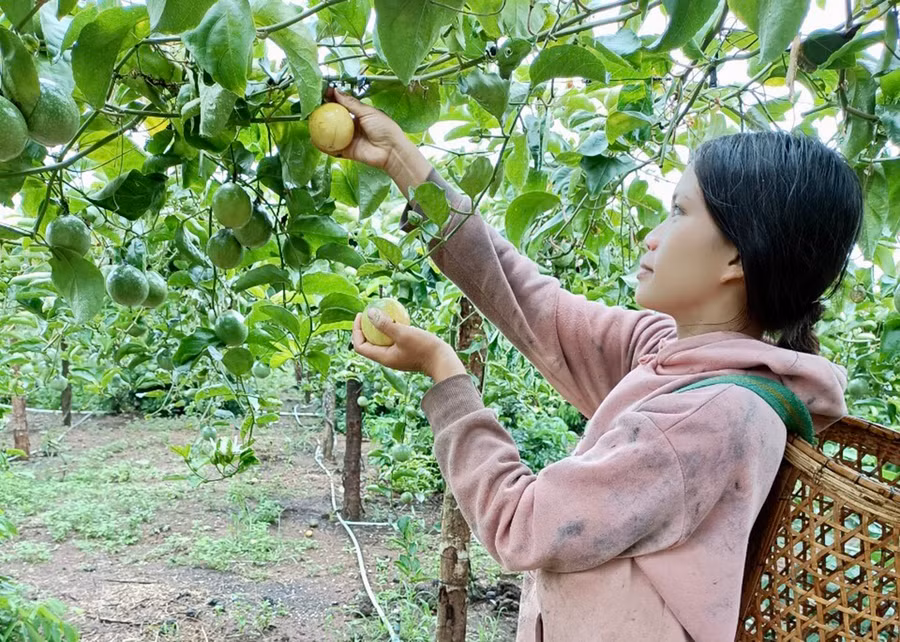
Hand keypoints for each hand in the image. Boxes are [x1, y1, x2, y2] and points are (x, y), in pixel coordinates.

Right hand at [324, 87, 431, 197]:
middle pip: (334, 119)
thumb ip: (351, 104)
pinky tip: (314, 140)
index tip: (323, 93)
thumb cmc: (384, 128)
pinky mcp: (347, 151)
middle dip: (323, 113)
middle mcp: (352, 126)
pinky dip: (323, 145)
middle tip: (313, 106)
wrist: (391, 151)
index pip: (342, 105)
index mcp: (359, 115)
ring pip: (331, 134)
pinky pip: (333, 148)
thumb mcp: (368, 112)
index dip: (332, 99)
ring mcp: (349, 139)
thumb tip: (336, 91)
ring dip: (320, 129)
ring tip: (309, 122)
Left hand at [351, 309, 466, 382]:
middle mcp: (387, 359)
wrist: (443, 361)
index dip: (356, 330)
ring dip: (378, 328)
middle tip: (369, 312)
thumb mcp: (403, 333)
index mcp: (383, 357)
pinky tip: (397, 319)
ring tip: (382, 313)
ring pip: (380, 342)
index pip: (360, 346)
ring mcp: (396, 356)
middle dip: (365, 328)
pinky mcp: (405, 353)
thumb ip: (385, 324)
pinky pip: (392, 341)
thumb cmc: (424, 348)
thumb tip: (369, 313)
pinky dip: (390, 330)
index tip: (360, 315)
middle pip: (368, 344)